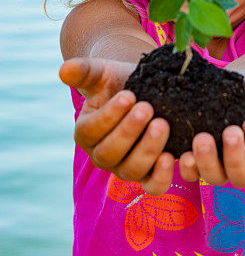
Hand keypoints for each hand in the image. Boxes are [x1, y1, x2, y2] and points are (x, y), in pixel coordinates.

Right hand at [59, 57, 174, 195]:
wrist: (144, 89)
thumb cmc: (118, 81)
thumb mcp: (102, 73)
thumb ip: (84, 71)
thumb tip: (63, 70)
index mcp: (85, 132)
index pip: (92, 130)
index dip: (109, 115)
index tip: (129, 95)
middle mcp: (102, 156)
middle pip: (110, 154)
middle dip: (129, 131)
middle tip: (147, 108)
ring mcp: (125, 167)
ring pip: (132, 170)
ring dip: (147, 149)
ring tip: (162, 124)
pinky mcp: (149, 174)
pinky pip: (153, 186)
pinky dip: (161, 177)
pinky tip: (171, 157)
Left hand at [178, 67, 244, 187]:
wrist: (240, 85)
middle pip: (242, 177)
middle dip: (234, 158)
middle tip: (229, 132)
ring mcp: (222, 165)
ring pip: (215, 178)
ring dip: (207, 163)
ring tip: (200, 139)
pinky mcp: (200, 159)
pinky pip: (192, 173)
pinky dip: (186, 167)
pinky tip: (179, 152)